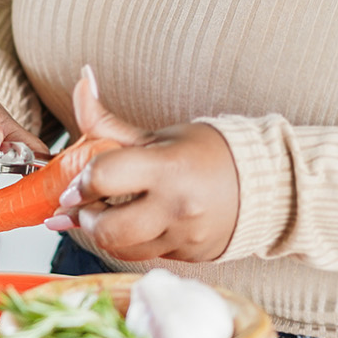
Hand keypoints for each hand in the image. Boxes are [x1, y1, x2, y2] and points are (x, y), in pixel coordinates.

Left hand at [48, 67, 240, 262]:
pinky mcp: (187, 256)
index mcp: (167, 168)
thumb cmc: (204, 153)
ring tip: (107, 215)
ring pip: (121, 249)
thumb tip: (81, 81)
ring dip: (104, 234)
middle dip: (86, 218)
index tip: (74, 187)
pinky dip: (130, 243)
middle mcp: (177, 207)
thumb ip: (107, 121)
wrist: (262, 184)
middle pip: (107, 229)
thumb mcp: (156, 136)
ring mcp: (184, 237)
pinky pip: (143, 256)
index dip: (80, 183)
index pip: (103, 177)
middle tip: (87, 205)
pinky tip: (134, 226)